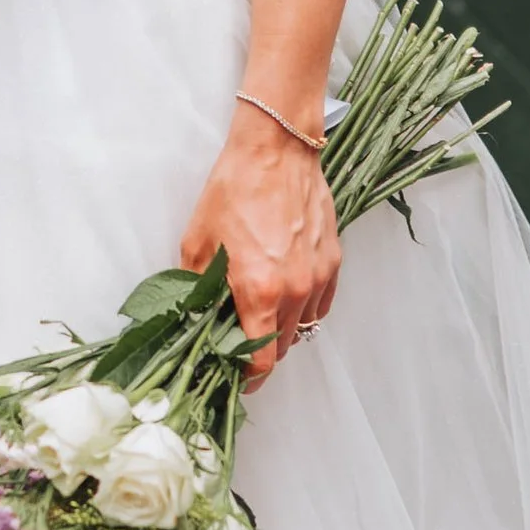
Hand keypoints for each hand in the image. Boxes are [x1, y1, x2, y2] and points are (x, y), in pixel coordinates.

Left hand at [181, 105, 340, 380]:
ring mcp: (318, 275)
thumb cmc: (233, 190)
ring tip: (262, 311)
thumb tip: (195, 319)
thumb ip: (198, 289)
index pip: (261, 362)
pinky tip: (286, 292)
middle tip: (241, 340)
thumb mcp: (198, 242)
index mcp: (260, 291)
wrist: (275, 149)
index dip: (248, 379)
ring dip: (283, 328)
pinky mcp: (333, 260)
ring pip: (304, 325)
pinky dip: (305, 307)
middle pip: (283, 347)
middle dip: (261, 351)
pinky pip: (321, 302)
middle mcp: (295, 290)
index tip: (237, 379)